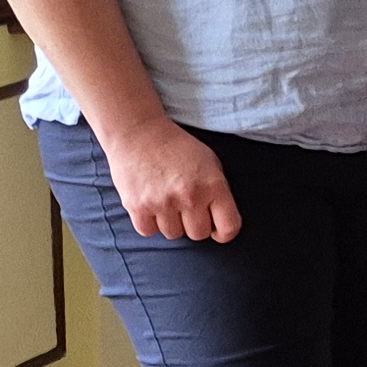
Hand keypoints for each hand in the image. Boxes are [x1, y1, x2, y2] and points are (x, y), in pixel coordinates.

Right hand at [99, 117, 240, 243]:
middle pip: (198, 235)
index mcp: (213, 185)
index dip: (224, 233)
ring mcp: (162, 203)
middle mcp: (189, 197)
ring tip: (166, 202)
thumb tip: (220, 220)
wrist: (138, 132)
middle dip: (194, 225)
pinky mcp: (137, 206)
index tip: (216, 229)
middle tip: (186, 210)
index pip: (229, 227)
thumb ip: (218, 191)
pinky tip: (151, 205)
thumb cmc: (177, 147)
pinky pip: (148, 232)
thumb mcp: (210, 162)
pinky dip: (149, 223)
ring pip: (173, 234)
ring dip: (171, 223)